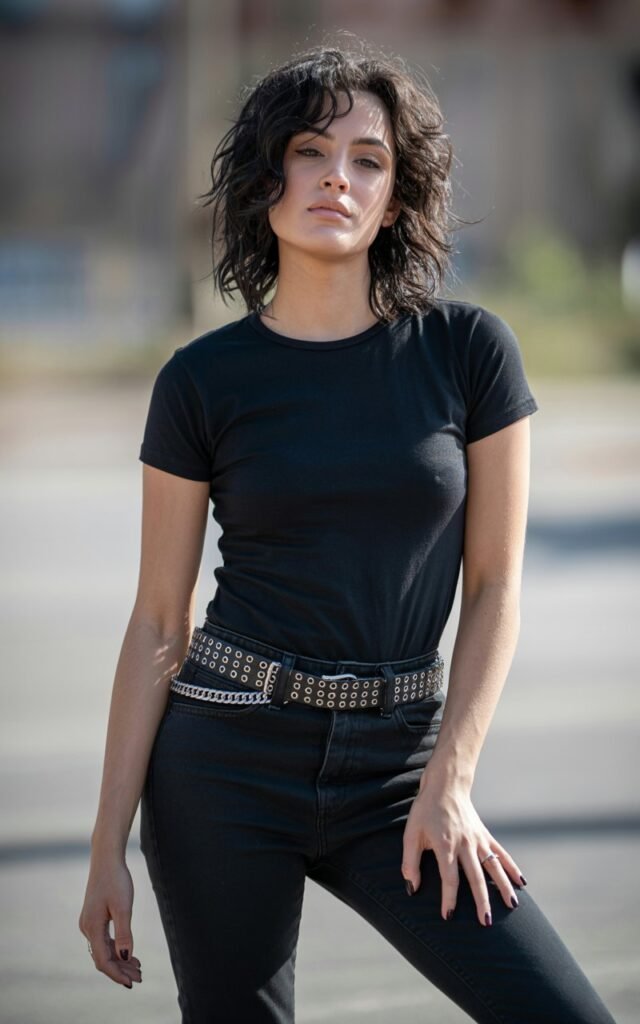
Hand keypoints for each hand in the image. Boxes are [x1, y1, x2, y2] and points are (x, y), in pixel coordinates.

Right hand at [78, 857, 142, 987]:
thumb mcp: (123, 907)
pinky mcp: (94, 917)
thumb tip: (125, 957)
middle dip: (121, 969)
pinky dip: (117, 948)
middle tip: (140, 977)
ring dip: (120, 960)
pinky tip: (129, 953)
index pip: (103, 960)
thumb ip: (123, 933)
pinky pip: (104, 940)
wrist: (106, 858)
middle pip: (103, 957)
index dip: (117, 974)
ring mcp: (89, 923)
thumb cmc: (116, 879)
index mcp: (92, 927)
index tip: (132, 983)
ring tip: (138, 968)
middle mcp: (87, 928)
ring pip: (104, 949)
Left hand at [401, 777, 526, 925]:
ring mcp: (478, 839)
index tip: (448, 916)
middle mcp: (465, 843)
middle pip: (476, 877)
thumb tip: (411, 887)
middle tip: (486, 922)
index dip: (449, 898)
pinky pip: (501, 853)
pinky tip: (521, 883)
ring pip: (493, 867)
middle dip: (481, 901)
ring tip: (513, 907)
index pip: (449, 878)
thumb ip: (410, 862)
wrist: (446, 785)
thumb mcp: (410, 833)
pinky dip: (512, 868)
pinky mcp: (485, 835)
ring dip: (503, 887)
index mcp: (445, 845)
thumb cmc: (425, 810)